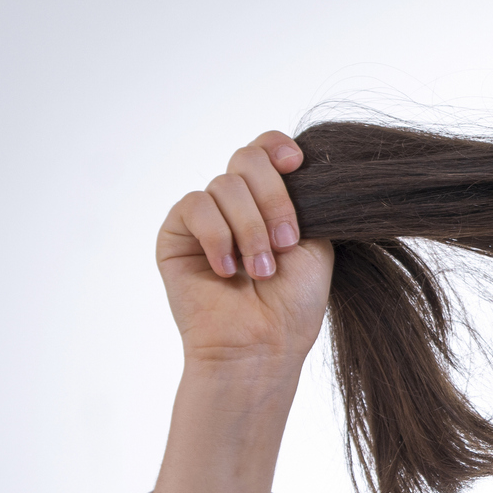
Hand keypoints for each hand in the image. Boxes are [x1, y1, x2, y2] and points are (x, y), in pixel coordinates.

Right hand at [154, 130, 333, 366]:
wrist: (264, 344)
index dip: (277, 147)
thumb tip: (298, 157)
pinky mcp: (175, 234)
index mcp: (270, 200)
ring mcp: (205, 218)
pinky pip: (196, 206)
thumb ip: (305, 197)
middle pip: (247, 160)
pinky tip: (227, 270)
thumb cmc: (293, 303)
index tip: (297, 164)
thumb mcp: (317, 241)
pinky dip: (218, 236)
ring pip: (225, 185)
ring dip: (250, 229)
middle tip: (286, 243)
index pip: (265, 150)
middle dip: (274, 199)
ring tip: (260, 270)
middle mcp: (236, 204)